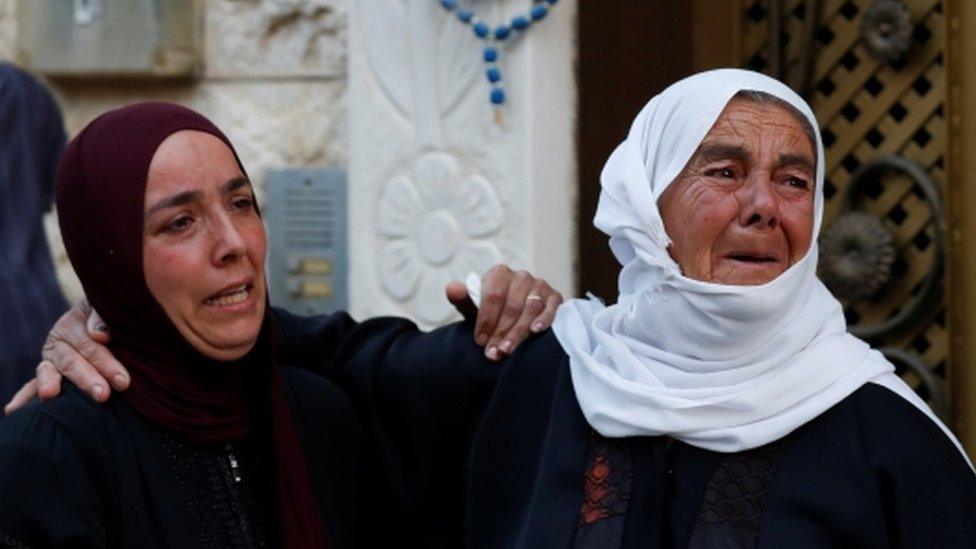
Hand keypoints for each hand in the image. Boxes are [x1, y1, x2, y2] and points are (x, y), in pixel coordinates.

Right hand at [4, 300, 128, 414]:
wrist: (113, 319)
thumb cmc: (115, 316)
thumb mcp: (110, 308)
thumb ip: (103, 316)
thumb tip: (99, 334)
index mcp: (74, 322)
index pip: (89, 345)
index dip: (107, 363)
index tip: (123, 381)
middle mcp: (59, 341)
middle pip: (71, 362)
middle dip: (88, 379)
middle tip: (103, 395)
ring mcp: (52, 358)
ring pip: (52, 372)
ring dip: (54, 385)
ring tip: (52, 395)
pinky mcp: (50, 374)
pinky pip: (35, 384)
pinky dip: (27, 395)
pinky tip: (17, 408)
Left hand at [446, 264, 561, 360]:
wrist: (514, 315)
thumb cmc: (491, 312)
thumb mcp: (474, 306)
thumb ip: (463, 298)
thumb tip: (452, 289)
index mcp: (499, 274)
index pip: (493, 294)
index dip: (486, 319)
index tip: (480, 340)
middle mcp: (521, 276)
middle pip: (512, 305)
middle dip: (501, 332)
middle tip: (493, 353)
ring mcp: (540, 285)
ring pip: (530, 308)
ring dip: (519, 332)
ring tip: (508, 351)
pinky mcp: (555, 297)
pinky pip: (551, 308)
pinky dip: (544, 320)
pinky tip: (534, 332)